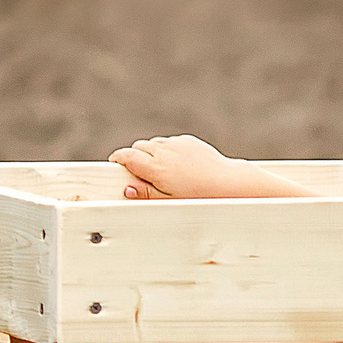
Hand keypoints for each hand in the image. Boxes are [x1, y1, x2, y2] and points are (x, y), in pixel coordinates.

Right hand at [109, 135, 306, 199]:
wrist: (228, 183)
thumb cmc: (199, 197)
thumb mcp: (169, 201)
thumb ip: (147, 194)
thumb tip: (128, 189)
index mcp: (156, 167)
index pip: (127, 156)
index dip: (118, 159)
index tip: (115, 164)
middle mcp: (165, 151)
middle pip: (139, 147)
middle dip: (134, 156)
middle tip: (136, 171)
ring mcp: (178, 144)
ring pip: (155, 143)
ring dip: (151, 152)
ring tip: (158, 170)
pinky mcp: (190, 141)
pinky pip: (171, 142)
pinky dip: (168, 150)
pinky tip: (176, 165)